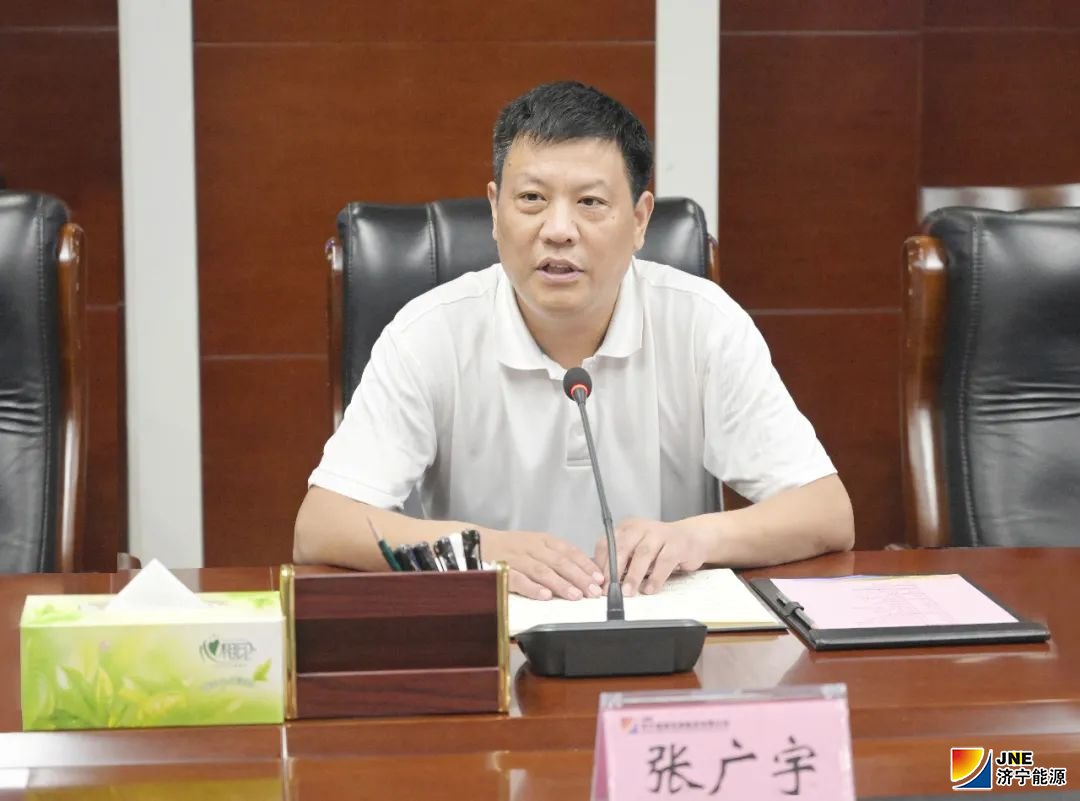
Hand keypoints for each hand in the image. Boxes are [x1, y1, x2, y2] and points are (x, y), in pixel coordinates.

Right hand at [482, 529, 605, 600]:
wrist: (476, 543)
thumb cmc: (511, 549)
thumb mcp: (535, 546)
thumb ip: (556, 557)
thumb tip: (584, 574)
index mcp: (542, 540)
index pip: (568, 551)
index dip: (585, 565)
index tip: (599, 578)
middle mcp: (532, 547)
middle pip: (559, 561)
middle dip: (578, 577)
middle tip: (593, 591)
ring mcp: (516, 558)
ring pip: (542, 570)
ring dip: (560, 584)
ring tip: (575, 596)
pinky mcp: (501, 570)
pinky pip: (518, 579)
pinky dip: (532, 588)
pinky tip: (544, 597)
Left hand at [595, 518, 707, 596]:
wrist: (691, 538)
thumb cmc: (659, 548)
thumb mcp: (637, 551)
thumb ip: (622, 563)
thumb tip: (604, 583)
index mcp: (626, 528)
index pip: (607, 543)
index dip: (601, 564)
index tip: (597, 583)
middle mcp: (641, 527)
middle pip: (622, 547)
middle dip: (614, 571)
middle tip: (610, 590)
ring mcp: (659, 533)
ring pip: (642, 554)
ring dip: (633, 575)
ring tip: (628, 592)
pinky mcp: (676, 543)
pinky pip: (664, 561)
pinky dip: (656, 577)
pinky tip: (650, 589)